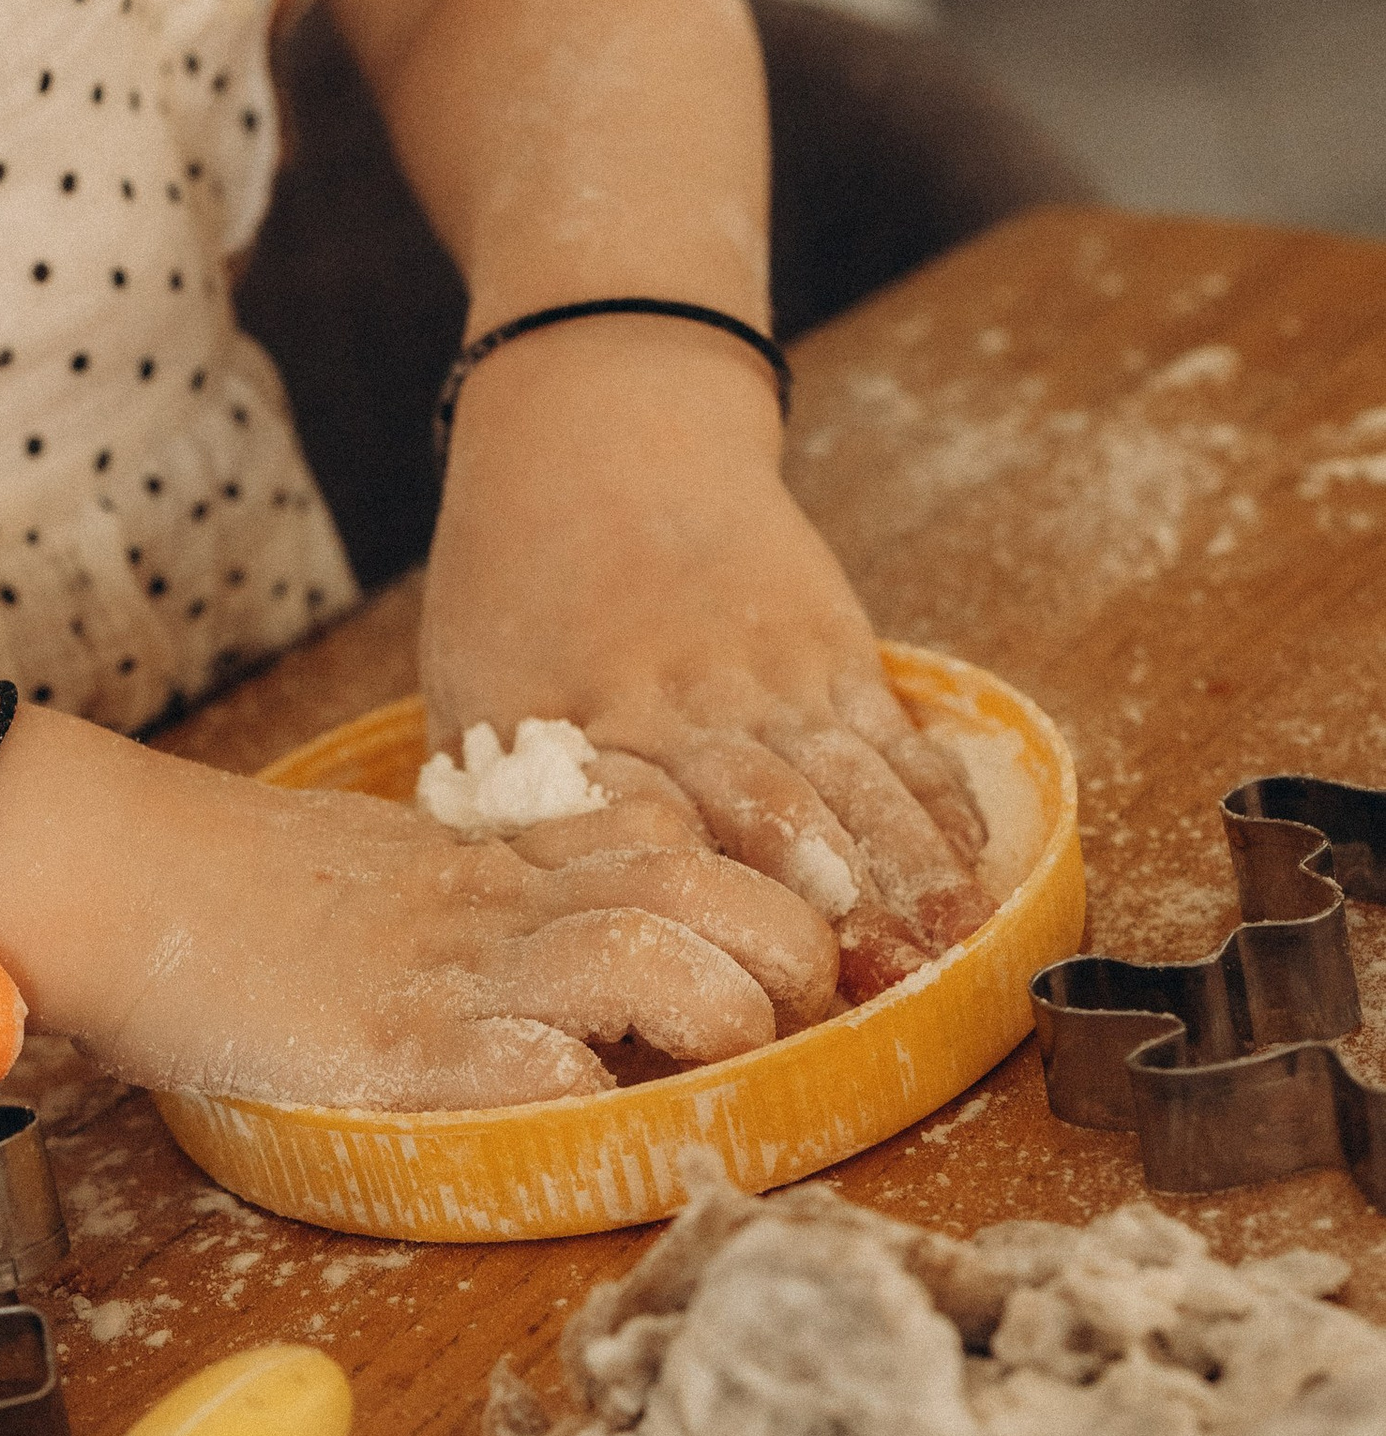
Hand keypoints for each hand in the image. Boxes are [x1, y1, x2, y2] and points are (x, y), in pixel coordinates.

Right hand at [23, 735, 824, 1111]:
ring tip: (729, 1063)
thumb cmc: (227, 881)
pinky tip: (603, 1123)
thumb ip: (483, 891)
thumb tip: (574, 946)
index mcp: (499, 857)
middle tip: (800, 1017)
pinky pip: (535, 1072)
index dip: (765, 887)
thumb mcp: (388, 864)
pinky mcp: (392, 1050)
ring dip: (721, 1014)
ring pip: (651, 958)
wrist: (102, 866)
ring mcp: (450, 973)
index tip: (798, 948)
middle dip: (787, 953)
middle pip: (706, 889)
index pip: (679, 838)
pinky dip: (594, 1104)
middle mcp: (497, 904)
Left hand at [421, 321, 989, 979]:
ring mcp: (776, 674)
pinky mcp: (836, 648)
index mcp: (588, 724)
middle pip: (773, 825)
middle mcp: (691, 703)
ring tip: (943, 964)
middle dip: (823, 923)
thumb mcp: (468, 690)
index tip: (720, 1003)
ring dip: (907, 884)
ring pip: (858, 790)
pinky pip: (901, 741)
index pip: (644, 846)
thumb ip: (491, 811)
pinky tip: (967, 878)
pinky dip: (939, 812)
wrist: (603, 428)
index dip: (689, 927)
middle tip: (860, 1008)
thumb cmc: (516, 578)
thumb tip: (499, 933)